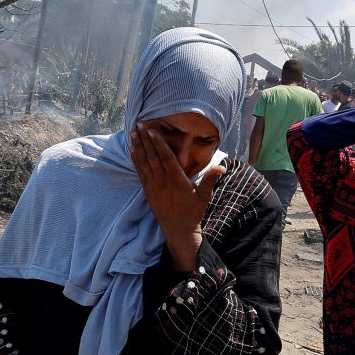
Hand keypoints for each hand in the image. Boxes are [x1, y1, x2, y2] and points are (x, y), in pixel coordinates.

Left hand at [131, 123, 223, 271]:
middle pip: (152, 156)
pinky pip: (140, 172)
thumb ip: (211, 179)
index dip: (158, 143)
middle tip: (139, 125)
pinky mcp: (147, 191)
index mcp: (177, 180)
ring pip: (144, 162)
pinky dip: (136, 160)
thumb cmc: (193, 211)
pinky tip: (133, 150)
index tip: (151, 131)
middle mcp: (163, 181)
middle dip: (145, 140)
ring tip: (133, 133)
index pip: (166, 157)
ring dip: (138, 147)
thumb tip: (222, 167)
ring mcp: (153, 186)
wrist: (179, 230)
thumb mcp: (204, 196)